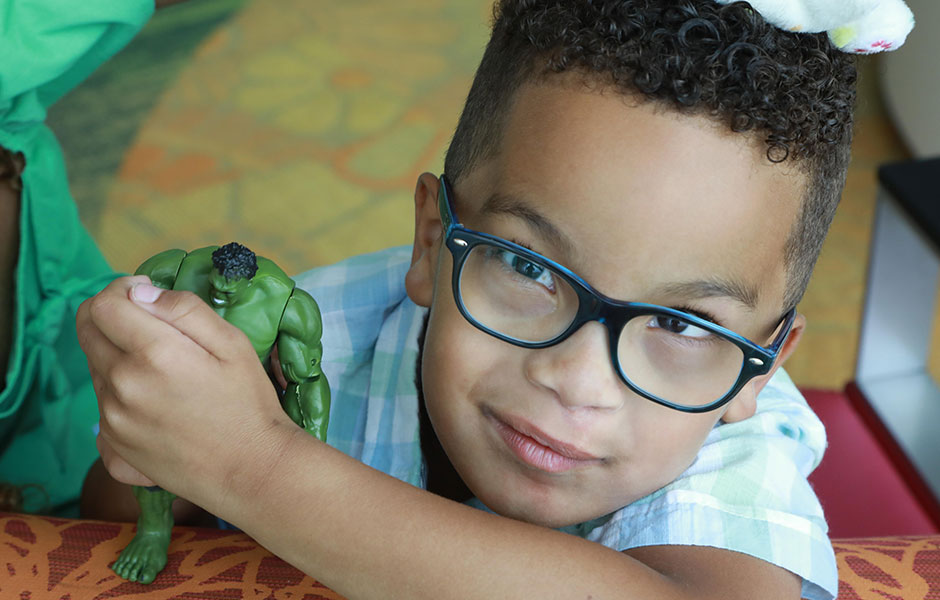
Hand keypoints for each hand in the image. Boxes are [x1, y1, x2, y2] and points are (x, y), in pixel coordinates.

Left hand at [77, 276, 295, 507]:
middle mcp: (121, 386)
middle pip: (87, 333)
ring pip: (96, 370)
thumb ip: (185, 310)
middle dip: (112, 317)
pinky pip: (103, 408)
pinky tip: (156, 407)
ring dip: (118, 358)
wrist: (251, 471)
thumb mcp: (233, 343)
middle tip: (150, 327)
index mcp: (152, 353)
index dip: (121, 290)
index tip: (145, 294)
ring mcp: (112, 422)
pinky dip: (121, 398)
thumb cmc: (249, 404)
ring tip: (164, 374)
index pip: (102, 305)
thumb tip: (142, 293)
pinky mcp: (114, 449)